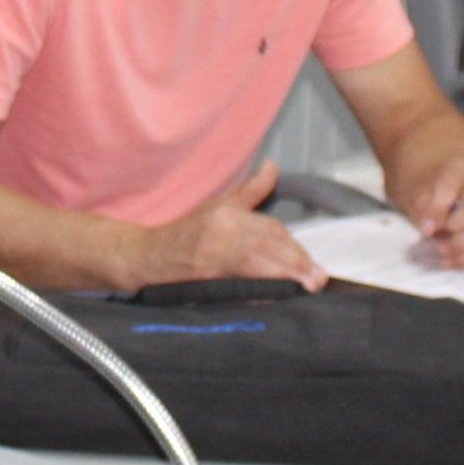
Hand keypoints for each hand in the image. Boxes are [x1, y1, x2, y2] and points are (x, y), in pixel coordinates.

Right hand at [134, 161, 328, 289]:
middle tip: (318, 280)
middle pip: (269, 246)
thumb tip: (273, 168)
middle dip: (297, 263)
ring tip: (307, 288)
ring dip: (286, 276)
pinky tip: (278, 297)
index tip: (314, 266)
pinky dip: (261, 289)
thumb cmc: (183, 233)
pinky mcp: (205, 277)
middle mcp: (222, 231)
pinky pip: (240, 283)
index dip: (295, 249)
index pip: (272, 230)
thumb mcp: (218, 206)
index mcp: (228, 214)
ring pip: (258, 263)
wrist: (145, 257)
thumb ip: (250, 191)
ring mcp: (213, 255)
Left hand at [404, 160, 463, 268]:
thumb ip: (422, 207)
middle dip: (455, 227)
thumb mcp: (418, 194)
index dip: (439, 207)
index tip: (425, 228)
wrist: (449, 195)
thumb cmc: (432, 192)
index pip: (452, 183)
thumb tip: (428, 227)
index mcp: (461, 169)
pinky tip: (448, 261)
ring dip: (463, 245)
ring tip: (441, 251)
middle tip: (434, 240)